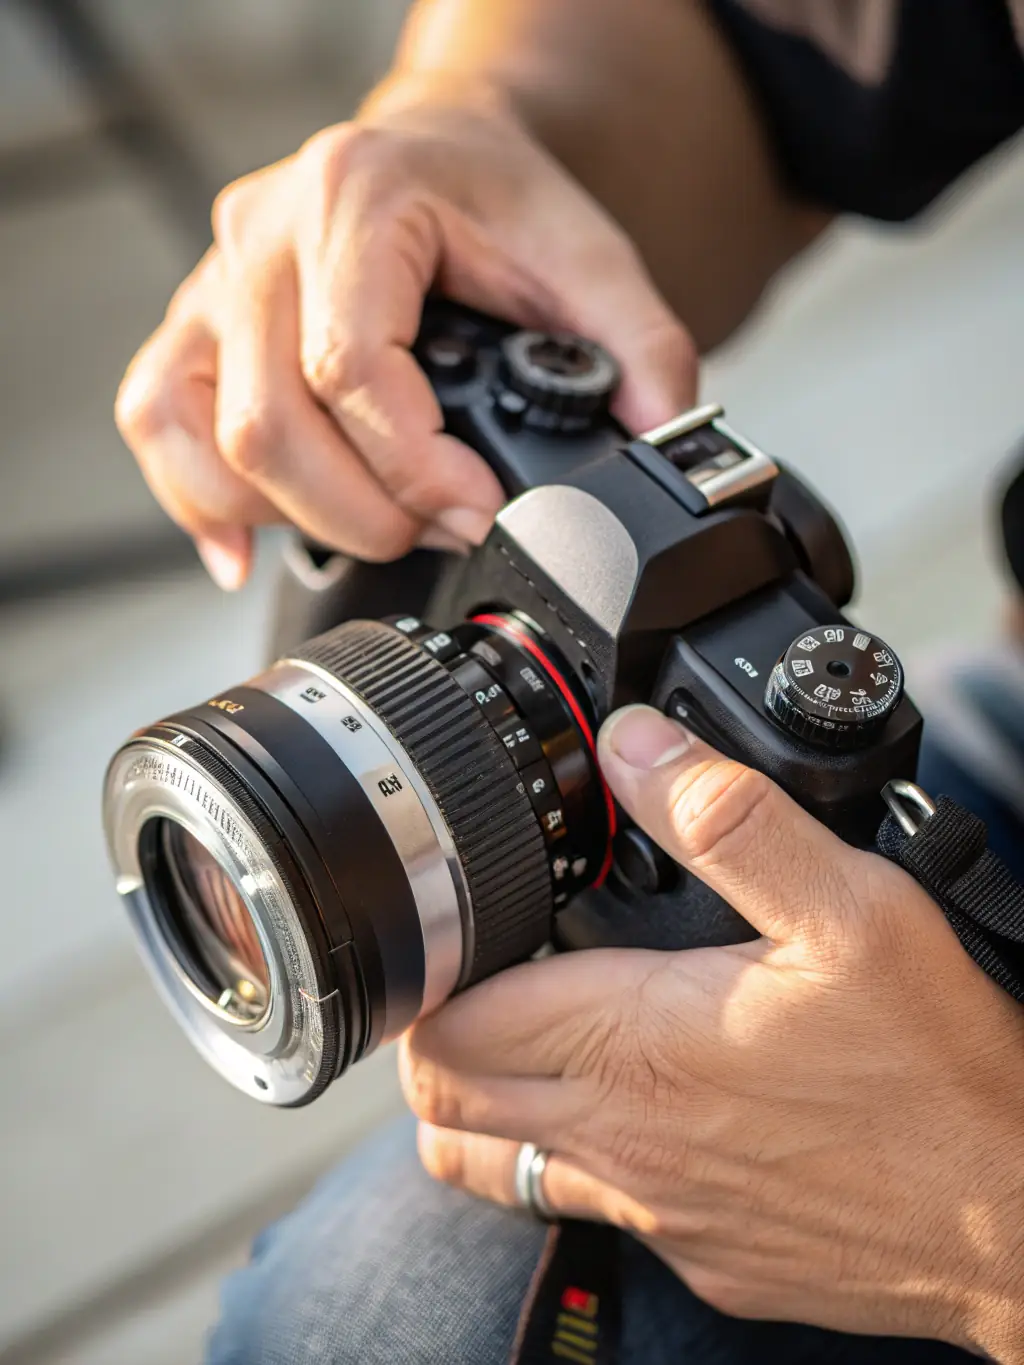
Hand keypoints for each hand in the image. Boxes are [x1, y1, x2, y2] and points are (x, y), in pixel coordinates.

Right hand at [115, 76, 695, 587]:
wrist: (439, 153)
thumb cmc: (497, 198)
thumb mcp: (591, 258)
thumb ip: (643, 352)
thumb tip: (661, 450)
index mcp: (358, 197)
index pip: (351, 365)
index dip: (414, 466)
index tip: (478, 508)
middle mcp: (265, 233)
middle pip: (269, 420)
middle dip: (362, 511)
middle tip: (440, 530)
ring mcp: (215, 279)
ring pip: (203, 432)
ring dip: (290, 514)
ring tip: (372, 527)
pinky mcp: (193, 325)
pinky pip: (157, 419)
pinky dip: (197, 499)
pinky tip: (244, 543)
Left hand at [401, 705, 1023, 1359]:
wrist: (1020, 1222)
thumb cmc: (938, 1071)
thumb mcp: (849, 909)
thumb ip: (728, 818)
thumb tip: (633, 745)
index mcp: (631, 1046)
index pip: (450, 1028)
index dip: (428, 977)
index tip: (447, 933)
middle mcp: (621, 1142)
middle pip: (448, 1103)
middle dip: (435, 1037)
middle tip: (470, 978)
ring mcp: (655, 1214)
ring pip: (497, 1170)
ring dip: (482, 1107)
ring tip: (519, 1045)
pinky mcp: (702, 1259)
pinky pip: (593, 1210)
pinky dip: (577, 1159)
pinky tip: (636, 1112)